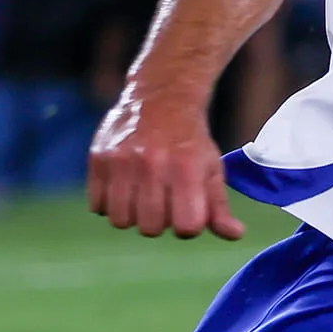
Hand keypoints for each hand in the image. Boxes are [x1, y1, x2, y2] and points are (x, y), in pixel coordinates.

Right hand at [86, 86, 244, 241]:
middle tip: (163, 201)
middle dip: (159, 222)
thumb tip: (235, 234)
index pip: (186, 227)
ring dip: (132, 216)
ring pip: (121, 220)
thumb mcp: (211, 168)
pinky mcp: (98, 158)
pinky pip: (97, 206)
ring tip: (141, 196)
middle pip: (151, 228)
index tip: (188, 210)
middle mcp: (152, 163)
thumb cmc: (190, 140)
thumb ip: (219, 206)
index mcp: (186, 168)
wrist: (160, 96)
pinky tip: (123, 188)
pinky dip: (109, 205)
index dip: (188, 226)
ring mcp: (122, 160)